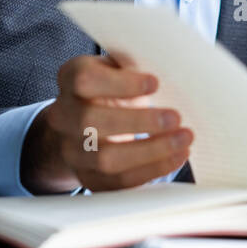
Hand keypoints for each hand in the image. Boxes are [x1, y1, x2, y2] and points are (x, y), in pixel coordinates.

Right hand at [20, 54, 192, 193]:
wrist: (85, 125)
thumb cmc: (113, 88)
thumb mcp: (119, 68)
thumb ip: (137, 65)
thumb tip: (176, 68)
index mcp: (70, 79)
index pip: (84, 79)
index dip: (120, 83)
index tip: (155, 83)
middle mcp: (63, 116)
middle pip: (91, 121)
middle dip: (139, 121)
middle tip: (176, 118)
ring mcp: (71, 151)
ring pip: (105, 158)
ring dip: (151, 151)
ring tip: (183, 139)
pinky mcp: (87, 178)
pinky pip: (117, 183)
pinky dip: (151, 170)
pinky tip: (176, 157)